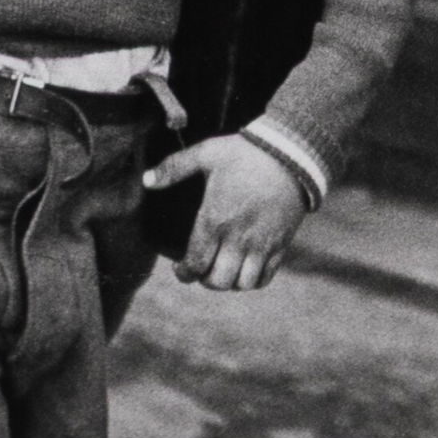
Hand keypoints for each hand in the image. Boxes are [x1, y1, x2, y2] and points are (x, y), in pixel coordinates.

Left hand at [144, 133, 306, 289]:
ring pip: (242, 284)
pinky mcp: (280, 245)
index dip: (184, 273)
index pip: (195, 263)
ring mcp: (261, 244)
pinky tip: (245, 269)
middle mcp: (238, 239)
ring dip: (230, 283)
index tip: (180, 269)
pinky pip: (265, 277)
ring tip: (223, 270)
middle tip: (202, 269)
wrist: (290, 153)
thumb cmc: (245, 153)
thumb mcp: (206, 153)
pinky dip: (253, 281)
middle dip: (206, 280)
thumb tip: (146, 180)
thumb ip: (173, 167)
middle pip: (219, 281)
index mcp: (215, 220)